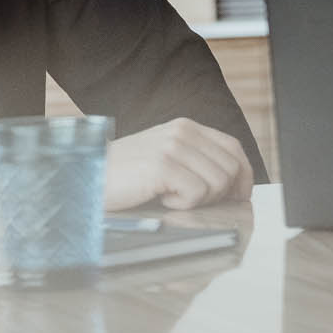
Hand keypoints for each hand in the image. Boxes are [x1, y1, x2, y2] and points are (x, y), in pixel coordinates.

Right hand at [104, 118, 253, 210]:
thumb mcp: (165, 158)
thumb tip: (232, 185)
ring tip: (170, 197)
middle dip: (220, 194)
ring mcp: (173, 147)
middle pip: (231, 168)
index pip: (233, 147)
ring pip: (218, 183)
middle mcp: (183, 132)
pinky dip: (182, 205)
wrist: (88, 178)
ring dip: (198, 200)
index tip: (239, 195)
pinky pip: (197, 193)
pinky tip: (161, 199)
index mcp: (186, 128)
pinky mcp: (163, 166)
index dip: (243, 175)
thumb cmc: (126, 176)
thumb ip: (195, 161)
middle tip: (193, 201)